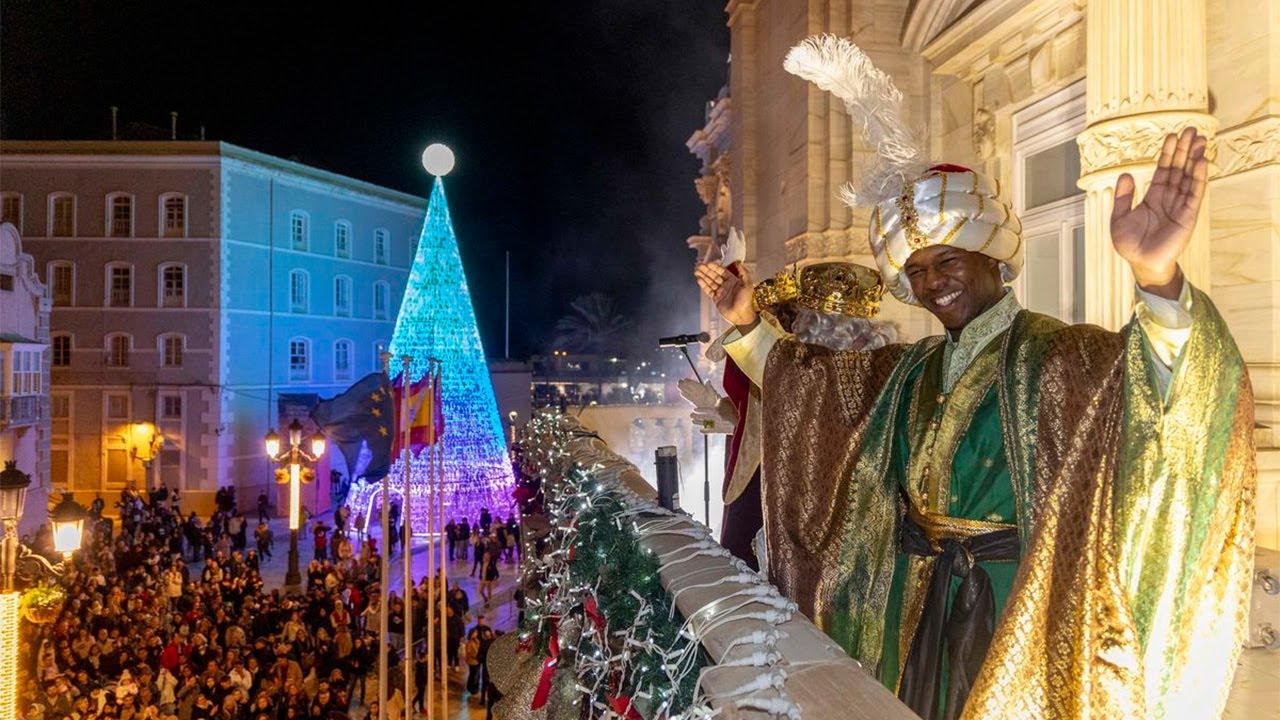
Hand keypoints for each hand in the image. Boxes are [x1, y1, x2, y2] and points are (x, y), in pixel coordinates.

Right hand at [695, 262, 757, 327]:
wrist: (741, 315)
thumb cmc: (746, 300)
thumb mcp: (748, 285)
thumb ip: (744, 273)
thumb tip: (739, 263)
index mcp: (733, 281)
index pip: (722, 272)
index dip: (715, 267)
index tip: (708, 264)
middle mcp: (726, 285)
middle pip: (714, 276)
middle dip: (707, 271)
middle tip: (699, 266)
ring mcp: (720, 292)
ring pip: (710, 282)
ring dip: (704, 276)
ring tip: (696, 271)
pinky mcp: (716, 299)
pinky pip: (709, 290)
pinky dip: (704, 285)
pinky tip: (699, 280)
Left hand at [1110, 127, 1207, 297]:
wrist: (1141, 263)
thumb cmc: (1130, 244)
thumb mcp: (1119, 218)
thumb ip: (1123, 197)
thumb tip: (1125, 174)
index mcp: (1153, 196)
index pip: (1163, 170)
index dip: (1168, 153)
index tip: (1172, 136)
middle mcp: (1169, 198)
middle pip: (1179, 168)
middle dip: (1185, 149)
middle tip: (1191, 129)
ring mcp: (1180, 205)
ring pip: (1189, 177)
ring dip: (1194, 158)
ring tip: (1200, 140)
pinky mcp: (1188, 215)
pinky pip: (1195, 193)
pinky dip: (1198, 178)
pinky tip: (1202, 162)